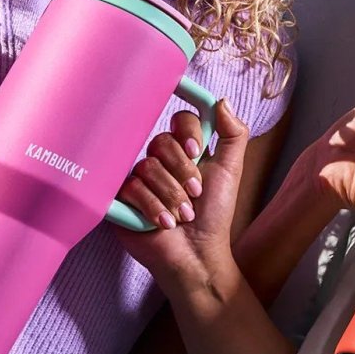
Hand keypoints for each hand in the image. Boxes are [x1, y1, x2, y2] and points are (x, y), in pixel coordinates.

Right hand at [116, 100, 248, 290]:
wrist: (197, 252)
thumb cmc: (215, 214)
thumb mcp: (231, 170)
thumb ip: (233, 134)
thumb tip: (222, 101)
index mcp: (185, 148)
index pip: (181, 120)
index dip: (187, 132)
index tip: (196, 152)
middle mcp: (160, 159)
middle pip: (162, 141)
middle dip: (183, 172)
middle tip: (195, 194)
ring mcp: (138, 177)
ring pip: (147, 166)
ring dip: (171, 195)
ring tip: (183, 215)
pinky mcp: (121, 197)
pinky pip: (130, 188)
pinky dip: (152, 207)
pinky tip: (163, 223)